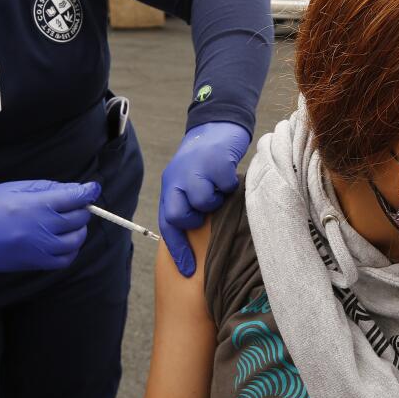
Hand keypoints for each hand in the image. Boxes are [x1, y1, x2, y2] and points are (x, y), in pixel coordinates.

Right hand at [0, 180, 100, 272]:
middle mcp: (41, 228)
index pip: (74, 198)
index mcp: (35, 205)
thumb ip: (46, 188)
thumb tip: (74, 188)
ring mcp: (40, 249)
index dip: (88, 191)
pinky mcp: (36, 264)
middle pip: (79, 218)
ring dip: (79, 229)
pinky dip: (71, 250)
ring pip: (76, 240)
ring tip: (69, 222)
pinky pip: (65, 260)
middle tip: (74, 204)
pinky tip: (63, 241)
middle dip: (81, 208)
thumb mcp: (13, 188)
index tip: (92, 188)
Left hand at [159, 121, 250, 276]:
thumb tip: (193, 241)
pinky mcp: (216, 161)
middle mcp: (177, 178)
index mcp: (170, 187)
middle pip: (182, 216)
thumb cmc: (205, 161)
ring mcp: (195, 170)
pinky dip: (230, 185)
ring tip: (220, 188)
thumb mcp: (188, 182)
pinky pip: (225, 187)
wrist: (217, 126)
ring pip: (204, 203)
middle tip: (208, 210)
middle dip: (197, 219)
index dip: (177, 249)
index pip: (168, 223)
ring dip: (216, 199)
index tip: (188, 271)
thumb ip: (187, 205)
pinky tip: (229, 175)